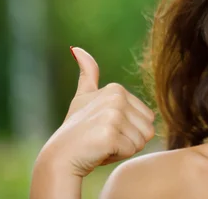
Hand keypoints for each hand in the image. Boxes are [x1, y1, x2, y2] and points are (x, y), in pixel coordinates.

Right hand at [37, 47, 155, 177]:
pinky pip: (130, 150)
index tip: (106, 128)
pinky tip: (99, 151)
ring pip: (141, 141)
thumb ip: (88, 74)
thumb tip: (77, 48)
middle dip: (130, 140)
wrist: (59, 158)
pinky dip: (116, 156)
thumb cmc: (76, 130)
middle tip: (104, 138)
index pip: (148, 118)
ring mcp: (113, 115)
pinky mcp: (110, 134)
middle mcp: (116, 98)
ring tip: (102, 143)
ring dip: (124, 149)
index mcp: (116, 89)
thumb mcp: (83, 97)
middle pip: (148, 129)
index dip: (130, 130)